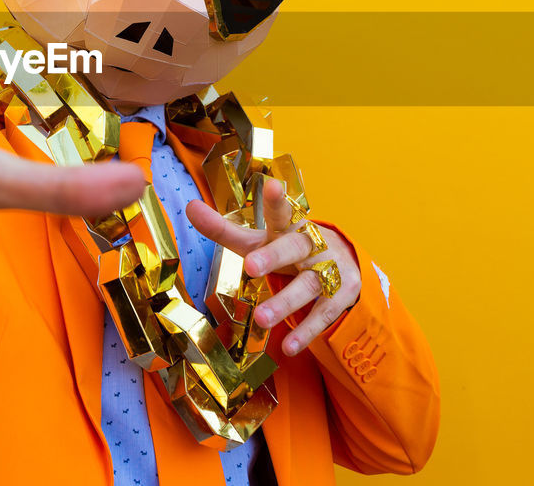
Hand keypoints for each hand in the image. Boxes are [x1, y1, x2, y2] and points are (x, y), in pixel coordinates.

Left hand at [186, 178, 361, 355]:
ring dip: (285, 302)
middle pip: (294, 247)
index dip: (277, 201)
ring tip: (261, 319)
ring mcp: (329, 268)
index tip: (272, 186)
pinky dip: (306, 331)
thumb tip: (189, 206)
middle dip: (274, 256)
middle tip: (251, 266)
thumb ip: (224, 229)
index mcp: (290, 226)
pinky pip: (323, 314)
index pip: (282, 211)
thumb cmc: (288, 248)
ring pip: (308, 285)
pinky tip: (288, 347)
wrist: (343, 260)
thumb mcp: (259, 239)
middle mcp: (311, 244)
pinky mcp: (341, 294)